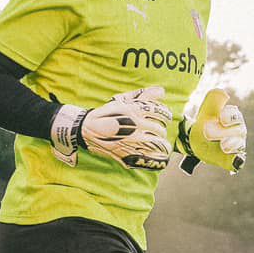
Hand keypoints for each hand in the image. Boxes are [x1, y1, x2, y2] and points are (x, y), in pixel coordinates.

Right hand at [51, 86, 172, 169]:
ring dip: (162, 146)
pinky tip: (159, 158)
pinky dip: (158, 161)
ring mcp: (133, 142)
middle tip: (156, 132)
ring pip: (159, 146)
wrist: (88, 129)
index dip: (166, 115)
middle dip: (160, 131)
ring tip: (161, 146)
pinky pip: (151, 160)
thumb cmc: (107, 114)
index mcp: (135, 110)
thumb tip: (162, 91)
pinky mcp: (129, 155)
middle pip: (160, 130)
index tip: (164, 117)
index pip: (161, 112)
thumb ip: (143, 96)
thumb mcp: (123, 100)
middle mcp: (136, 126)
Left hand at [178, 88, 246, 172]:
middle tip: (207, 132)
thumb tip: (223, 94)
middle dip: (223, 131)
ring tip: (223, 146)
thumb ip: (213, 101)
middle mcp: (238, 130)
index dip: (229, 116)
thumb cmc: (205, 124)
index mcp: (233, 117)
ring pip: (239, 145)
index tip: (221, 118)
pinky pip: (239, 160)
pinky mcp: (234, 158)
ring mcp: (237, 145)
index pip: (234, 115)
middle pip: (237, 130)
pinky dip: (238, 161)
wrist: (197, 141)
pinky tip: (236, 162)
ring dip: (232, 144)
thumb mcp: (206, 111)